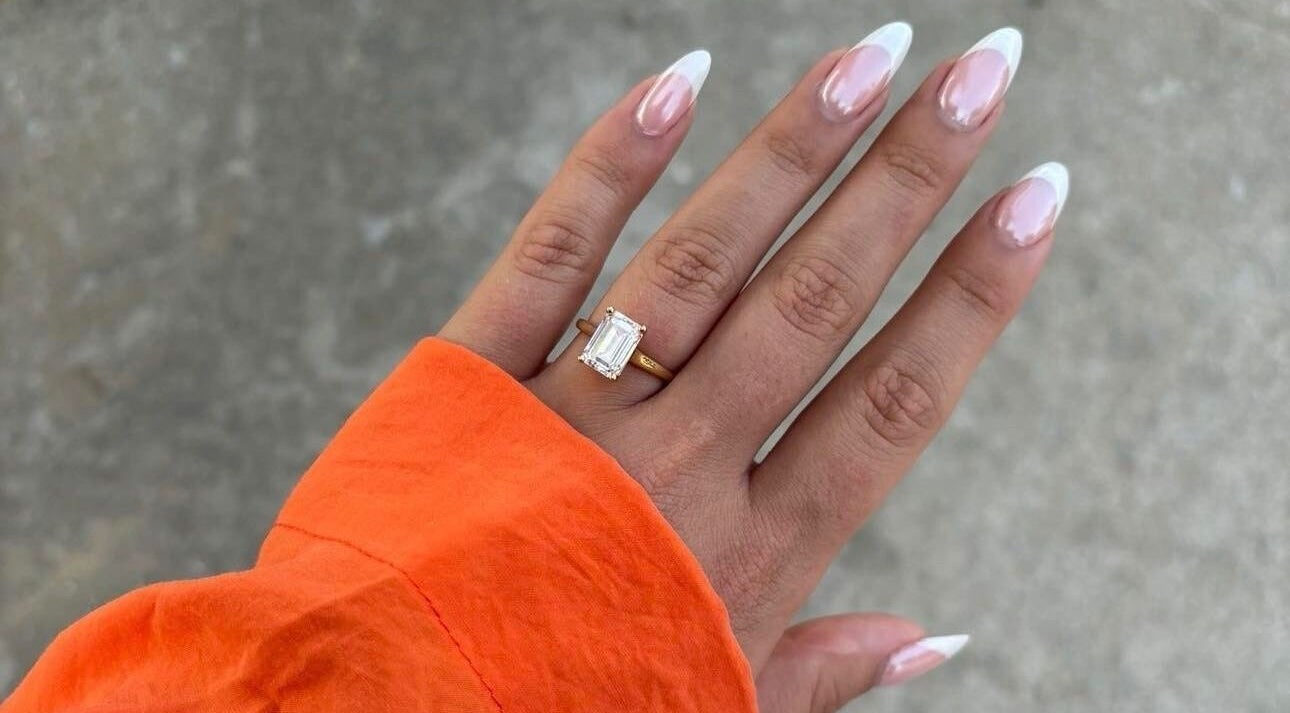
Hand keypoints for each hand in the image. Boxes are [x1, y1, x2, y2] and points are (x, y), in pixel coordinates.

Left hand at [440, 24, 1064, 711]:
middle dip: (909, 180)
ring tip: (877, 54)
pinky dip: (611, 164)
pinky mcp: (470, 378)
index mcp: (746, 557)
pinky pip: (551, 254)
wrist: (375, 711)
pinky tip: (681, 81)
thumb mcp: (711, 711)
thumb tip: (941, 642)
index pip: (889, 403)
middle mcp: (672, 469)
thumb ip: (822, 675)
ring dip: (796, 149)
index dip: (972, 297)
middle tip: (983, 71)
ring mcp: (570, 412)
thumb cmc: (555, 711)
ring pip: (704, 259)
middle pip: (815, 300)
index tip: (1037, 200)